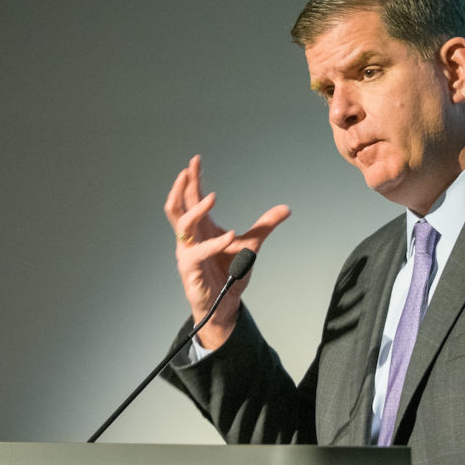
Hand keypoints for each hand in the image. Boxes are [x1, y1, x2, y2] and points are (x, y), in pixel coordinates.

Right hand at [163, 155, 290, 348]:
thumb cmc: (230, 274)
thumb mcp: (252, 244)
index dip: (192, 179)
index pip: (191, 198)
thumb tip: (286, 208)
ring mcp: (187, 252)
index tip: (196, 160)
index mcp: (201, 228)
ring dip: (196, 209)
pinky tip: (231, 236)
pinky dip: (215, 243)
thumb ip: (265, 225)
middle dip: (183, 186)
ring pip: (182, 224)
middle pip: (178, 206)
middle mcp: (190, 238)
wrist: (225, 304)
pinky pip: (199, 252)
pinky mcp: (190, 269)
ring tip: (213, 196)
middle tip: (190, 168)